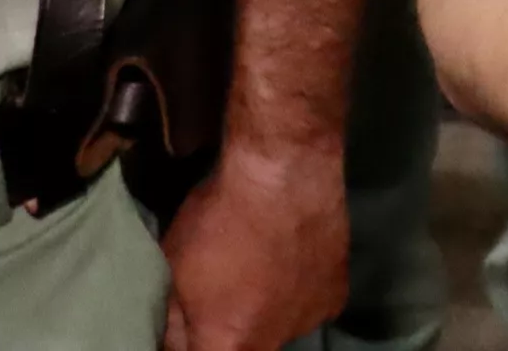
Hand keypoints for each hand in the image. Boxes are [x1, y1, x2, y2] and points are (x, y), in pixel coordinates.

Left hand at [157, 134, 347, 350]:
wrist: (283, 174)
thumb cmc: (220, 220)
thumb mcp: (172, 266)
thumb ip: (172, 319)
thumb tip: (174, 340)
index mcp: (228, 346)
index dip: (192, 339)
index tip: (192, 318)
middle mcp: (273, 345)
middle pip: (244, 347)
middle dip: (230, 326)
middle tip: (224, 288)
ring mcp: (309, 322)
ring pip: (279, 327)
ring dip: (266, 309)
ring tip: (259, 266)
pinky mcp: (335, 296)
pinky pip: (308, 304)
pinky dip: (297, 290)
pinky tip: (289, 258)